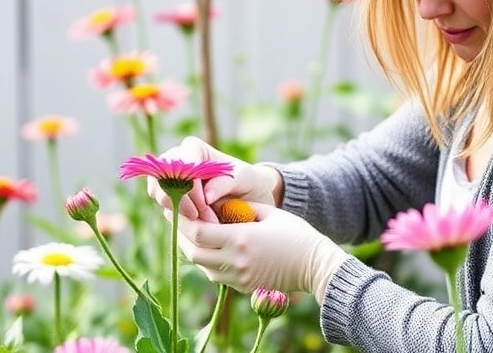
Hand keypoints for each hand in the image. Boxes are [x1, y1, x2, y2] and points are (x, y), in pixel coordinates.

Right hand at [147, 137, 282, 222]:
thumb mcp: (245, 178)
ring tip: (199, 222)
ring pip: (156, 191)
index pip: (180, 164)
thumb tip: (206, 195)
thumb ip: (226, 182)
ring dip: (175, 210)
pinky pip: (162, 206)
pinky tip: (195, 224)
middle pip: (161, 175)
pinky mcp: (169, 198)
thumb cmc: (248, 182)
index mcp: (194, 149)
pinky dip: (177, 218)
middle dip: (177, 199)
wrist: (248, 198)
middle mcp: (177, 160)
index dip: (189, 187)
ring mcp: (169, 179)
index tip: (204, 205)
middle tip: (197, 217)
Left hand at [173, 202, 348, 300]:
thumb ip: (238, 208)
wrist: (316, 265)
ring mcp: (239, 278)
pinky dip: (207, 262)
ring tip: (191, 232)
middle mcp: (236, 261)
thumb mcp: (267, 212)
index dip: (184, 221)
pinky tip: (210, 247)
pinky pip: (215, 275)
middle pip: (194, 252)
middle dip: (183, 236)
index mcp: (241, 239)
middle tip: (177, 219)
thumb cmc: (295, 233)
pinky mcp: (243, 287)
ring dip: (194, 249)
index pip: (199, 232)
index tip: (176, 207)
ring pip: (202, 266)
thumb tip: (214, 205)